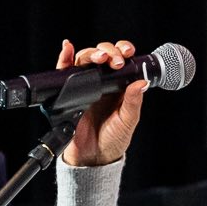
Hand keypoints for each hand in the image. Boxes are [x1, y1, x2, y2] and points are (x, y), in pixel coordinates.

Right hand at [55, 38, 149, 166]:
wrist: (92, 157)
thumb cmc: (113, 140)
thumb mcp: (127, 121)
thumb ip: (133, 102)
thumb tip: (141, 82)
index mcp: (119, 86)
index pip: (120, 60)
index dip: (123, 51)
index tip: (127, 52)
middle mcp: (102, 82)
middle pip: (102, 55)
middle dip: (108, 51)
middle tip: (114, 61)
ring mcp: (85, 85)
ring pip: (85, 59)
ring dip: (91, 53)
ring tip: (100, 58)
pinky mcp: (68, 91)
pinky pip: (64, 71)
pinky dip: (65, 57)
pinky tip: (67, 48)